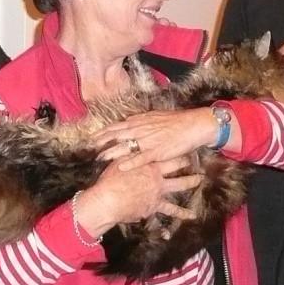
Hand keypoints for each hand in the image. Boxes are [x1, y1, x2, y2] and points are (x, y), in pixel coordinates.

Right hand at [72, 156, 201, 235]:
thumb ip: (125, 156)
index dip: (172, 148)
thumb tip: (123, 146)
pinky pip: (172, 210)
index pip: (164, 152)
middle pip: (176, 166)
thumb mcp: (117, 163)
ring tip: (200, 180)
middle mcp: (157, 176)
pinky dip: (182, 212)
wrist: (108, 201)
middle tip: (194, 156)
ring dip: (190, 182)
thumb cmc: (110, 181)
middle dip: (186, 161)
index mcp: (147, 164)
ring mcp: (158, 191)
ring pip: (179, 185)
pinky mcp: (155, 205)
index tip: (180, 142)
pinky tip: (191, 215)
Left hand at [95, 108, 218, 167]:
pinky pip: (141, 157)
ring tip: (99, 158)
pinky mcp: (157, 151)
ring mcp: (148, 140)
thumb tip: (129, 122)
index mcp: (141, 121)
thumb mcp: (156, 117)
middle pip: (116, 135)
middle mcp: (141, 129)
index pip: (117, 126)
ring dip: (111, 152)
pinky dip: (130, 162)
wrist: (194, 125)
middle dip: (102, 141)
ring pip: (125, 146)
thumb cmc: (177, 121)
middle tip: (90, 148)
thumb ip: (141, 121)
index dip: (104, 132)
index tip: (92, 137)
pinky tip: (120, 167)